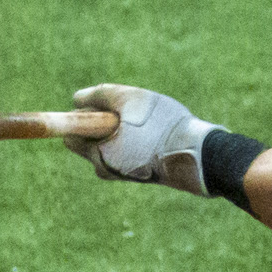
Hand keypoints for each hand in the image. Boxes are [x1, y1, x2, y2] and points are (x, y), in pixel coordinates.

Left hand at [66, 83, 215, 194]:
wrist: (198, 156)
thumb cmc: (161, 126)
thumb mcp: (128, 99)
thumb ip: (98, 96)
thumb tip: (76, 101)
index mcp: (98, 155)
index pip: (72, 135)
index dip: (84, 116)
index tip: (106, 109)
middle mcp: (106, 170)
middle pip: (91, 141)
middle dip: (103, 124)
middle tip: (128, 115)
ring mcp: (123, 175)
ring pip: (111, 145)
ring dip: (122, 131)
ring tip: (147, 124)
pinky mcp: (140, 175)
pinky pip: (127, 153)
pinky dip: (135, 141)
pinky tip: (155, 134)